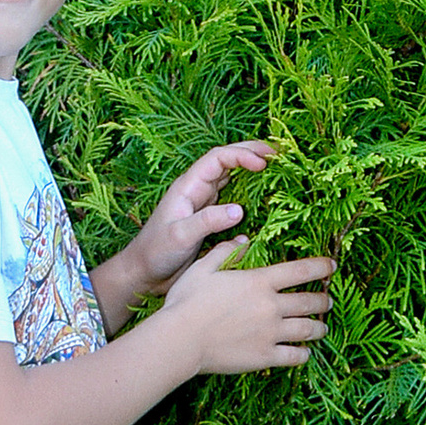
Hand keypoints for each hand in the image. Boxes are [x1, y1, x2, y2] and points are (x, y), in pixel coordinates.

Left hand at [116, 143, 275, 303]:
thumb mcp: (180, 236)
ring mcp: (205, 202)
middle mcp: (198, 189)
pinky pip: (234, 196)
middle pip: (227, 160)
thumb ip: (207, 222)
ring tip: (278, 167)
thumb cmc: (156, 252)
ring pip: (232, 176)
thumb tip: (239, 210)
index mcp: (188, 186)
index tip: (264, 164)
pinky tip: (265, 195)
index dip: (242, 155)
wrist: (144, 273)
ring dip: (253, 168)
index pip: (218, 158)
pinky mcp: (211, 217)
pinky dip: (251, 191)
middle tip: (280, 153)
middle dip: (252, 151)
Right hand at [150, 239, 334, 376]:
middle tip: (328, 300)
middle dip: (324, 300)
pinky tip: (305, 352)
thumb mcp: (203, 267)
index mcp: (260, 281)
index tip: (333, 266)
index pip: (302, 271)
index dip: (321, 267)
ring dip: (320, 327)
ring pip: (309, 329)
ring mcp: (271, 333)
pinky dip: (304, 354)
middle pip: (311, 301)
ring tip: (323, 327)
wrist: (180, 340)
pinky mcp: (265, 357)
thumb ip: (225, 251)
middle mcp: (272, 306)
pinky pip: (295, 356)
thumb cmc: (186, 301)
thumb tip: (244, 239)